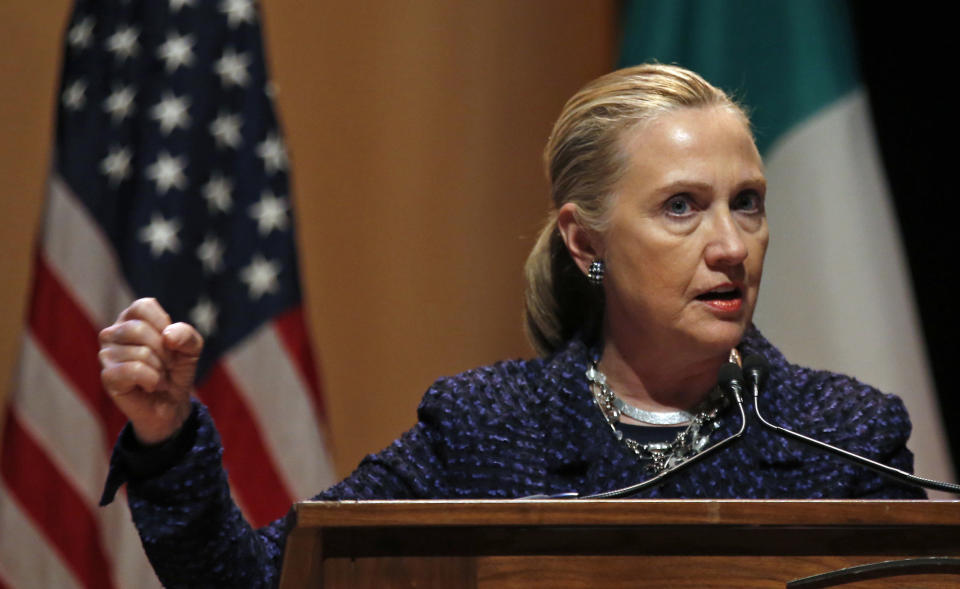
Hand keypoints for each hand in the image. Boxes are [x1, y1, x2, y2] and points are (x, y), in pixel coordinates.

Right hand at [99, 298, 202, 443]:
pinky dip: (152, 380)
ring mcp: (106, 354)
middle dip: (165, 351)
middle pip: (139, 330)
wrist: (172, 403)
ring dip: (160, 369)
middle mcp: (113, 332)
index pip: (143, 306)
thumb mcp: (191, 348)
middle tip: (168, 364)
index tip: (171, 341)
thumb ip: (187, 335)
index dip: (164, 323)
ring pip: (140, 353)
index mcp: (131, 318)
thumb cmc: (176, 370)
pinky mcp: (107, 376)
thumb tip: (168, 336)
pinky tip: (151, 385)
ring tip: (159, 376)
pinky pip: (132, 371)